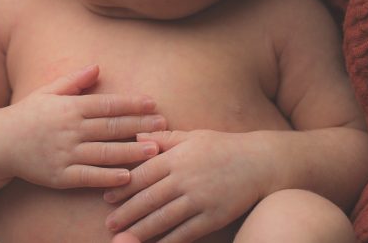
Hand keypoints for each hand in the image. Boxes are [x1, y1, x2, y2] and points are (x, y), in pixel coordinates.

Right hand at [1, 64, 166, 188]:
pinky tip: (128, 176)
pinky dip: (109, 177)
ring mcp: (64, 154)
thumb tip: (98, 67)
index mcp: (69, 107)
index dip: (132, 104)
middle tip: (164, 125)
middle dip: (140, 125)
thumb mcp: (48, 92)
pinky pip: (89, 177)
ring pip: (104, 153)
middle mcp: (69, 129)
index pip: (107, 104)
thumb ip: (74, 81)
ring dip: (132, 151)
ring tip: (155, 150)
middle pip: (111, 127)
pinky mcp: (59, 176)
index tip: (153, 103)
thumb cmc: (27, 115)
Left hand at [102, 130, 270, 242]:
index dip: (123, 188)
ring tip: (123, 239)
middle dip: (126, 213)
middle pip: (149, 199)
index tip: (107, 198)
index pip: (143, 174)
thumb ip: (164, 138)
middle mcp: (186, 178)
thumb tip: (137, 135)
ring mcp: (200, 199)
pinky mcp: (213, 217)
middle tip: (109, 225)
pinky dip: (168, 242)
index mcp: (178, 157)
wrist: (260, 163)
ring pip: (163, 219)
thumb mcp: (193, 136)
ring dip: (140, 231)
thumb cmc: (223, 147)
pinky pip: (186, 233)